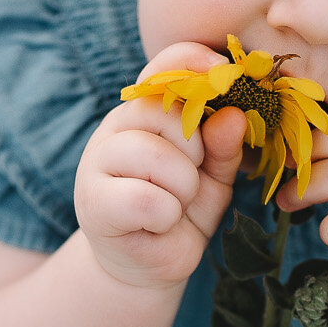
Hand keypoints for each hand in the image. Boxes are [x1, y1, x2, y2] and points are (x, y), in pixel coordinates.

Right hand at [74, 43, 247, 289]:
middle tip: (188, 182)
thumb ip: (224, 146)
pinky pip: (147, 199)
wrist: (148, 263)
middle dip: (195, 154)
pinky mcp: (93, 200)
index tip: (225, 74)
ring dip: (182, 191)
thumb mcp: (214, 175)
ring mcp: (97, 160)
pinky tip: (156, 224)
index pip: (165, 66)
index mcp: (148, 110)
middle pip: (168, 115)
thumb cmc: (181, 209)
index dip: (194, 63)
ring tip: (173, 206)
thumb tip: (234, 117)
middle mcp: (118, 125)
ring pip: (159, 159)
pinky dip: (165, 217)